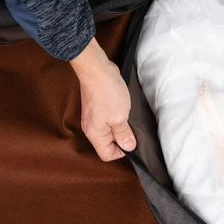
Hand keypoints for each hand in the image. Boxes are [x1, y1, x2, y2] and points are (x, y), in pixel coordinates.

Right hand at [70, 37, 136, 160]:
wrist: (97, 69)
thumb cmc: (106, 92)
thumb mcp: (120, 117)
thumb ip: (124, 134)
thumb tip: (128, 147)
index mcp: (95, 134)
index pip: (106, 154)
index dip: (121, 151)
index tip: (131, 140)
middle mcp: (91, 128)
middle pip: (107, 143)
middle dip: (122, 138)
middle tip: (131, 128)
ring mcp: (93, 117)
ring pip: (109, 131)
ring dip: (120, 126)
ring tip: (128, 117)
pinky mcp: (97, 107)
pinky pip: (108, 119)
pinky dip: (117, 117)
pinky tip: (123, 109)